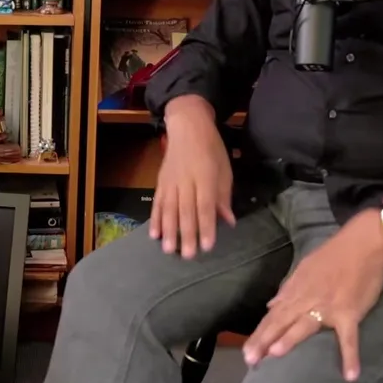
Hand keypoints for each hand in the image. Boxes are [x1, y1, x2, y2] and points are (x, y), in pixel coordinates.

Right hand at [149, 96, 234, 258]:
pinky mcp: (161, 181)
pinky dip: (155, 219)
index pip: (206, 205)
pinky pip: (157, 202)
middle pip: (186, 210)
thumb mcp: (224, 169)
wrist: (187, 126)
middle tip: (188, 256)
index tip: (207, 246)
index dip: (206, 226)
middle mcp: (186, 180)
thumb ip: (224, 196)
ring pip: (169, 208)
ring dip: (168, 230)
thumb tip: (228, 221)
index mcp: (206, 176)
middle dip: (187, 234)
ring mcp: (171, 181)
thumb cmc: (211, 148)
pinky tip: (154, 234)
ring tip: (169, 250)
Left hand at [242, 214, 382, 381]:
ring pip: (305, 325)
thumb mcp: (304, 268)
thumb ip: (288, 289)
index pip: (273, 315)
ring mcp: (328, 306)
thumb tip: (271, 305)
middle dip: (265, 340)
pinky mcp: (350, 312)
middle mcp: (307, 299)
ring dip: (290, 339)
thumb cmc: (334, 255)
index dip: (260, 333)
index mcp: (296, 290)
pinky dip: (350, 355)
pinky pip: (349, 337)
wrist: (363, 244)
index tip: (246, 351)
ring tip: (275, 354)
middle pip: (282, 321)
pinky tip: (350, 374)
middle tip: (250, 359)